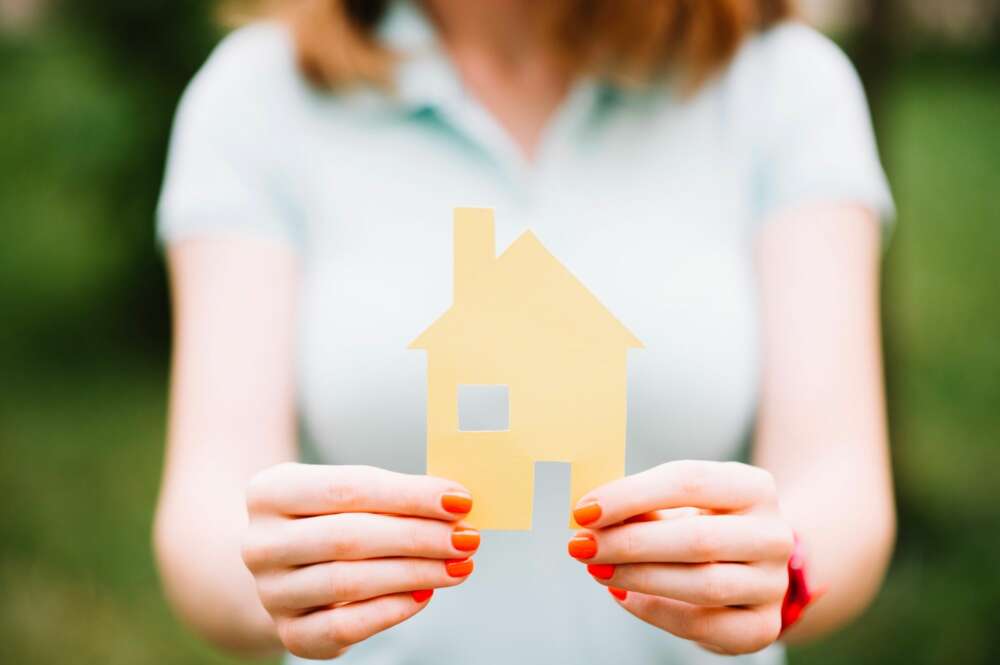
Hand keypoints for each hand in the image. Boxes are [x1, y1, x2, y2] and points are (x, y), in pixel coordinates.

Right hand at [241, 463, 478, 659]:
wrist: (287, 565)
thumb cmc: (331, 517)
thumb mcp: (349, 492)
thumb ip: (395, 495)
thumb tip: (456, 504)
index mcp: (270, 491)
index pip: (350, 488)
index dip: (409, 495)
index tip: (460, 501)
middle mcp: (260, 542)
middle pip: (350, 537)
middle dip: (418, 537)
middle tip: (466, 538)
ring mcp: (271, 591)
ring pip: (349, 582)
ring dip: (414, 573)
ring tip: (457, 565)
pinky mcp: (289, 632)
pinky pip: (344, 626)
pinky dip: (391, 610)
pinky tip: (425, 595)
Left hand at [567, 460, 793, 654]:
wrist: (750, 567)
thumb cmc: (701, 523)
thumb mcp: (679, 504)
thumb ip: (642, 506)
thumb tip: (589, 513)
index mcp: (754, 487)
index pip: (689, 481)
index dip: (631, 495)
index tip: (584, 510)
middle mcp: (774, 534)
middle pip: (699, 539)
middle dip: (630, 543)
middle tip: (581, 545)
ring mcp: (773, 584)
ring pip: (704, 584)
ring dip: (639, 577)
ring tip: (597, 570)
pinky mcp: (762, 627)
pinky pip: (703, 624)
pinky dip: (656, 610)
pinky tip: (623, 595)